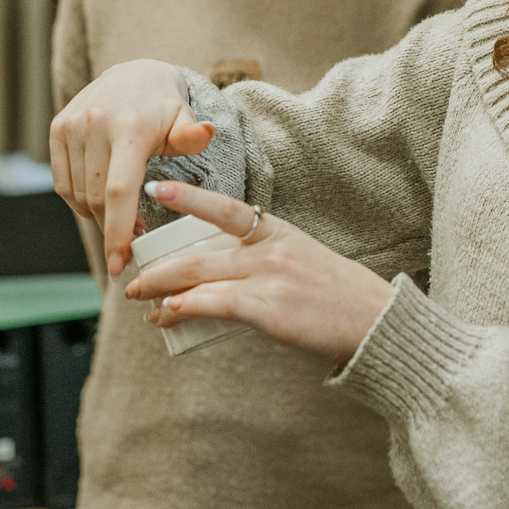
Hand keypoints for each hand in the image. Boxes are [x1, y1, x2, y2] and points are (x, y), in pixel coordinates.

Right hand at [50, 60, 216, 270]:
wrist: (133, 74)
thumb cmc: (164, 107)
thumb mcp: (184, 119)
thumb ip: (192, 136)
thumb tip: (206, 133)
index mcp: (128, 127)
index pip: (117, 191)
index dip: (117, 233)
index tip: (119, 264)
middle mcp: (94, 124)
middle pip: (96, 200)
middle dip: (113, 229)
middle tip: (136, 238)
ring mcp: (72, 126)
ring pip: (77, 196)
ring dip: (97, 217)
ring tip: (122, 218)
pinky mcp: (58, 129)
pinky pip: (63, 184)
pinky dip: (79, 201)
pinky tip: (101, 202)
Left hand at [128, 180, 395, 366]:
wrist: (373, 321)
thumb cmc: (336, 295)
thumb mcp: (300, 260)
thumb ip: (263, 260)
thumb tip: (222, 277)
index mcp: (276, 230)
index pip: (224, 207)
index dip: (187, 196)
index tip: (155, 187)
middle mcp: (269, 249)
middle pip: (198, 254)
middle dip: (159, 268)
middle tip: (135, 278)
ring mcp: (269, 278)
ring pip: (200, 279)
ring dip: (163, 292)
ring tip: (144, 303)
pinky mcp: (270, 310)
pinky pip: (217, 305)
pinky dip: (187, 308)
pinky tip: (169, 314)